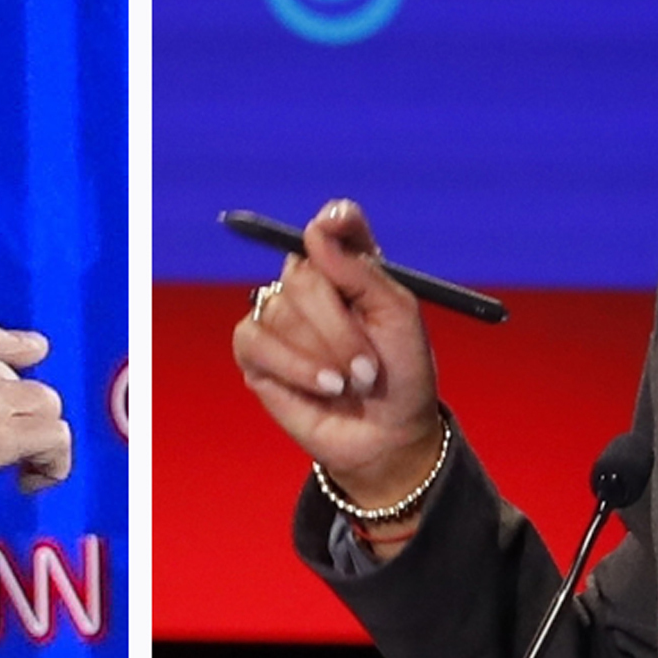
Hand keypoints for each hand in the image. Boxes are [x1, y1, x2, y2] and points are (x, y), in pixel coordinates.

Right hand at [231, 199, 442, 507]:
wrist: (387, 436)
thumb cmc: (402, 376)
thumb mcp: (399, 318)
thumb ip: (362, 272)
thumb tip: (316, 232)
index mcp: (351, 267)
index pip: (335, 224)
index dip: (333, 221)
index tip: (335, 225)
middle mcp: (312, 285)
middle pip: (302, 270)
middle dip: (338, 324)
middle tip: (367, 364)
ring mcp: (279, 317)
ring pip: (281, 310)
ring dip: (323, 354)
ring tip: (349, 383)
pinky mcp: (256, 353)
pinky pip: (255, 340)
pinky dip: (294, 366)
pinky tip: (322, 387)